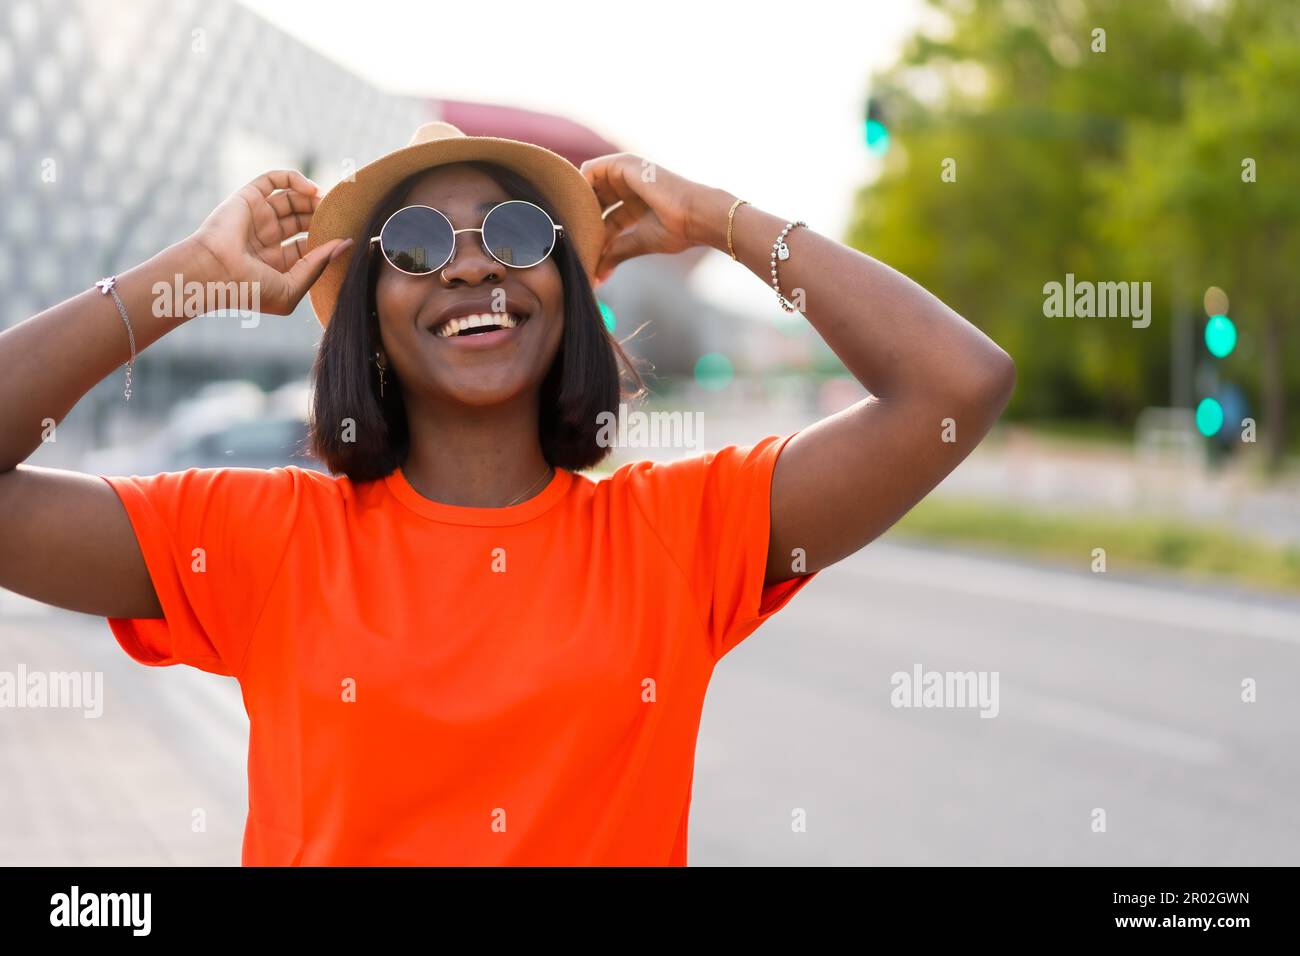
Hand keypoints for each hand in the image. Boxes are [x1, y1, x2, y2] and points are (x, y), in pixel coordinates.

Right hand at [184, 169, 351, 315]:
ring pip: (292, 199)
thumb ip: (319, 265)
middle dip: (322, 216)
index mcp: (277, 263)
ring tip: (329, 203)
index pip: (309, 245)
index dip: (327, 239)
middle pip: (303, 220)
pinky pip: (274, 179)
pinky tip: (312, 189)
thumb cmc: (250, 289)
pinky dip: (295, 179)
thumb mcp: (293, 287)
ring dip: (313, 198)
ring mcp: (258, 217)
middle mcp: (267, 238)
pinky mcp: (248, 197)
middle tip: (340, 215)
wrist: (213, 273)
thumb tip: (346, 244)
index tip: (346, 236)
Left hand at [579, 153, 710, 284]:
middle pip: (593, 200)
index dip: (590, 233)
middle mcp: (629, 185)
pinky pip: (590, 170)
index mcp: (635, 203)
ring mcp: (626, 172)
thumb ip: (616, 253)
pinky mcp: (623, 164)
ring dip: (579, 204)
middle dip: (581, 219)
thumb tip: (597, 276)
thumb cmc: (677, 230)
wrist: (696, 216)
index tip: (581, 251)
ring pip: (589, 185)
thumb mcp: (639, 243)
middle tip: (572, 240)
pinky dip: (580, 187)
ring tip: (573, 227)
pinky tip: (579, 209)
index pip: (602, 217)